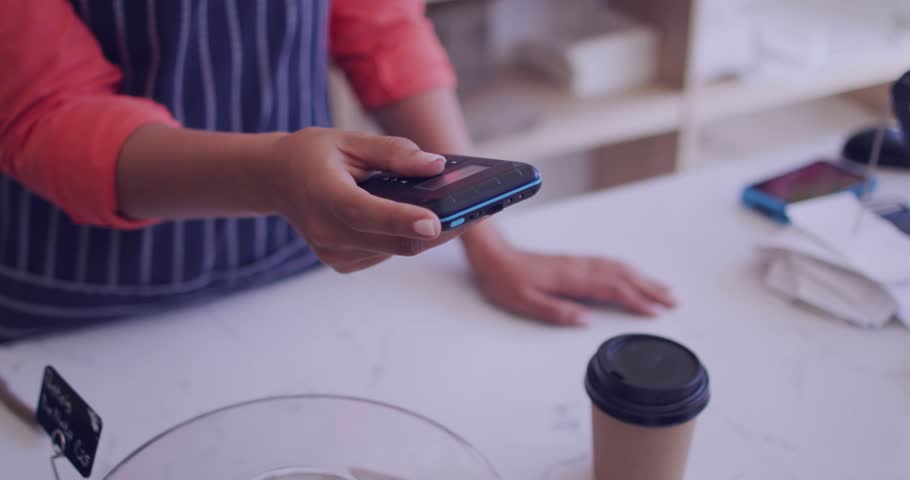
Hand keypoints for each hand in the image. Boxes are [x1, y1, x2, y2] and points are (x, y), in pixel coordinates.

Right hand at [269, 127, 463, 272]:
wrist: (277, 181)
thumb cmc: (314, 155)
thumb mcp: (349, 140)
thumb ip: (393, 153)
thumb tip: (437, 165)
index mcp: (324, 197)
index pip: (367, 214)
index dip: (403, 220)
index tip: (436, 222)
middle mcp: (327, 233)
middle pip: (395, 242)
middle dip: (440, 230)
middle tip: (477, 211)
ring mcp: (335, 254)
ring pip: (397, 251)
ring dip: (428, 234)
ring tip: (457, 210)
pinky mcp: (344, 263)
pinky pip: (388, 253)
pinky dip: (407, 236)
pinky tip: (418, 218)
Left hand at [463, 226, 675, 324]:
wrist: (495, 257)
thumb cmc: (507, 281)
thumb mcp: (525, 302)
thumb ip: (555, 311)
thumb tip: (584, 320)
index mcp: (570, 279)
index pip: (611, 290)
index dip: (636, 301)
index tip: (656, 312)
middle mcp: (579, 267)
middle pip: (622, 276)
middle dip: (650, 288)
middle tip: (674, 300)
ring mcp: (578, 262)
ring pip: (618, 268)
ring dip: (643, 277)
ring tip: (663, 288)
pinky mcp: (574, 262)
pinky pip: (608, 263)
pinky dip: (627, 269)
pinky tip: (634, 274)